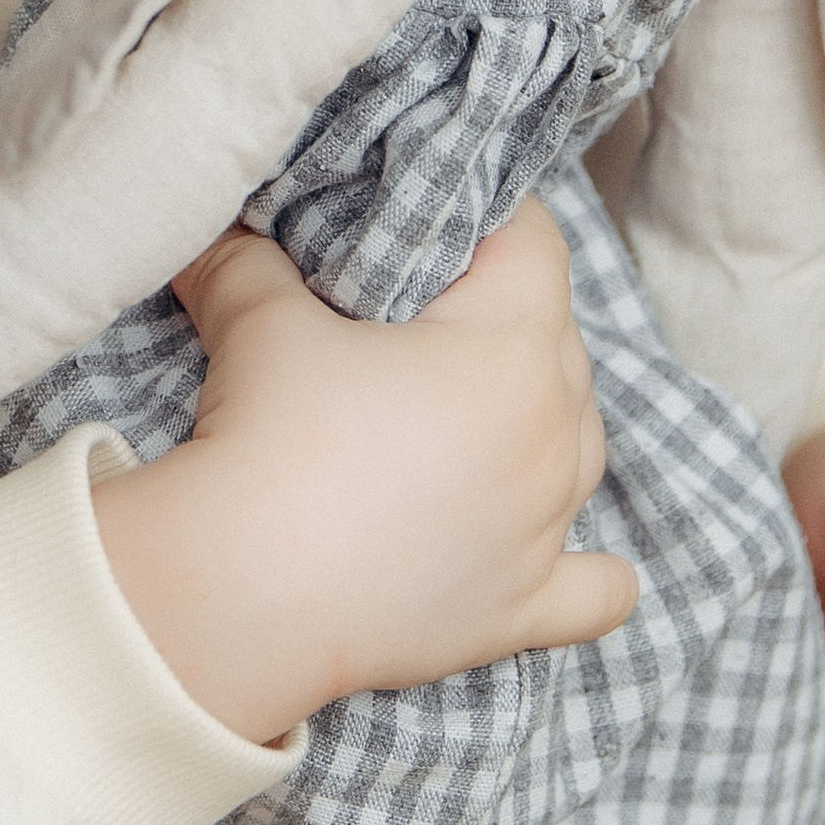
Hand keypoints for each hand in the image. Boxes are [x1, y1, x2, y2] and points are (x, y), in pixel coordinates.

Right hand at [92, 203, 636, 745]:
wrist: (244, 593)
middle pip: (561, 338)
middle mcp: (555, 436)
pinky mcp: (524, 609)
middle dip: (501, 314)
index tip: (435, 216)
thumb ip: (253, 257)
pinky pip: (597, 589)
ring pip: (584, 445)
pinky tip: (560, 548)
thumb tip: (228, 228)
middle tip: (419, 311)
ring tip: (470, 411)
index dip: (487, 214)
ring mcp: (548, 529)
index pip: (536, 243)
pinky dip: (589, 567)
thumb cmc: (272, 438)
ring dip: (540, 420)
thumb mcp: (259, 316)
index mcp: (515, 349)